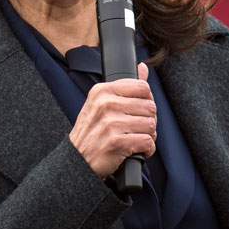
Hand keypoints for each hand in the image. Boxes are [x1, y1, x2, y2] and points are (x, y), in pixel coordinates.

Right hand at [70, 62, 156, 178]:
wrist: (77, 160)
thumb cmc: (91, 132)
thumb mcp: (101, 104)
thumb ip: (125, 86)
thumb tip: (143, 67)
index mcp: (102, 91)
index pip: (142, 87)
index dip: (146, 101)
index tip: (139, 111)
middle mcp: (105, 105)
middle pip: (150, 107)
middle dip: (148, 120)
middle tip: (137, 129)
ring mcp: (111, 124)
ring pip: (151, 125)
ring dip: (149, 136)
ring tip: (136, 139)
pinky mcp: (117, 142)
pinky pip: (148, 142)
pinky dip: (147, 149)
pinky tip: (137, 151)